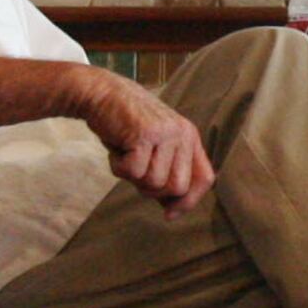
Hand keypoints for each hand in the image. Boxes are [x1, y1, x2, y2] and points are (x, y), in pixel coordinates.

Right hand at [83, 71, 214, 212]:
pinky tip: (117, 149)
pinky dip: (119, 168)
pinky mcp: (144, 135)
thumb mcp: (155, 146)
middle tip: (137, 172)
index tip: (169, 214)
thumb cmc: (125, 125)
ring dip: (133, 177)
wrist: (101, 93)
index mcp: (189, 137)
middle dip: (153, 191)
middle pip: (177, 187)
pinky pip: (133, 172)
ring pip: (154, 182)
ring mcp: (165, 134)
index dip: (189, 201)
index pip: (205, 178)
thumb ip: (167, 172)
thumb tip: (173, 211)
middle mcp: (182, 134)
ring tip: (126, 155)